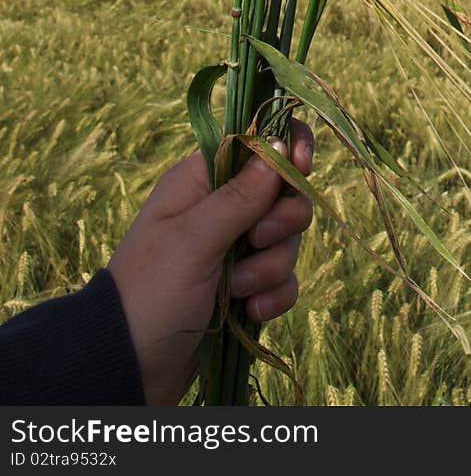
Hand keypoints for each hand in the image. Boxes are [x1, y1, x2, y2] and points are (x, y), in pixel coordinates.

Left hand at [108, 123, 313, 404]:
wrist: (129, 366)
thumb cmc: (151, 292)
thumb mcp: (193, 240)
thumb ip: (239, 195)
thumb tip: (279, 144)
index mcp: (202, 181)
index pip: (256, 144)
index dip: (285, 148)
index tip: (302, 165)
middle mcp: (221, 209)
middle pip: (284, 194)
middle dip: (282, 222)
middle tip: (255, 240)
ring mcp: (235, 249)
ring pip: (286, 240)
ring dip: (270, 267)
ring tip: (237, 290)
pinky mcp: (245, 287)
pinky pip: (282, 279)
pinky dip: (273, 295)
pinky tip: (250, 312)